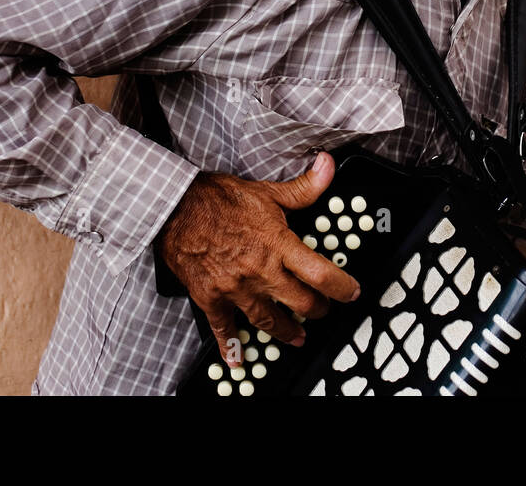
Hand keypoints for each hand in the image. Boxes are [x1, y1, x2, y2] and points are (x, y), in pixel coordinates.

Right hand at [155, 151, 360, 364]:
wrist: (174, 207)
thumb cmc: (217, 199)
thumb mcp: (266, 190)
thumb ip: (303, 186)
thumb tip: (328, 166)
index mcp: (277, 244)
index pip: (320, 274)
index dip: (341, 288)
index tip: (351, 293)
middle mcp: (259, 271)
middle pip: (300, 303)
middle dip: (317, 310)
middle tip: (322, 311)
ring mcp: (235, 288)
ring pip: (269, 321)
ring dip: (287, 332)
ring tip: (297, 337)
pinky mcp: (211, 298)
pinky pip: (224, 329)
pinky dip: (231, 347)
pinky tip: (238, 360)